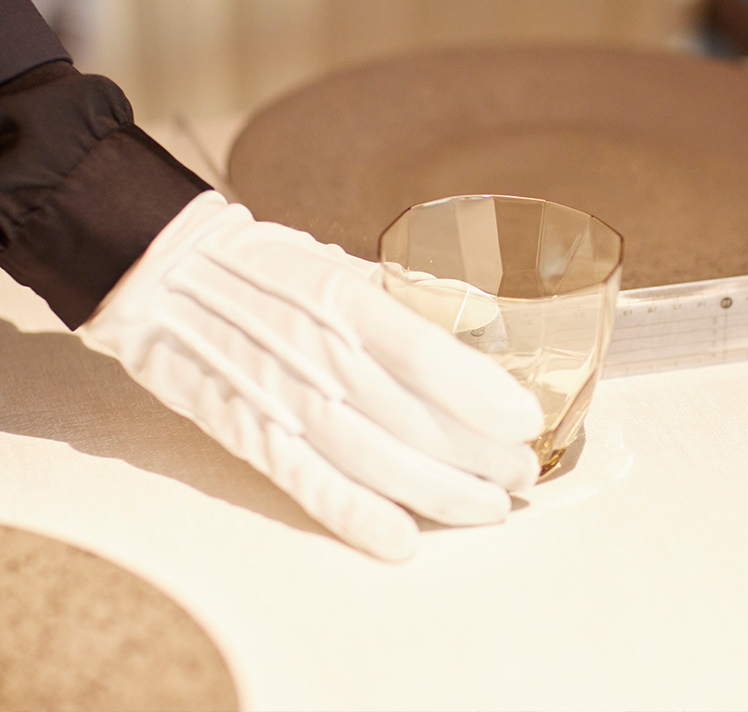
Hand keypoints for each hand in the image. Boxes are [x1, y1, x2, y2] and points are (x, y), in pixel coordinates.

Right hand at [78, 191, 542, 559]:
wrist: (166, 276)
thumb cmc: (269, 270)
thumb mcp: (343, 263)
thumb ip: (410, 296)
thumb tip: (485, 322)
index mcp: (344, 297)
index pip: (424, 350)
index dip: (480, 392)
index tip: (526, 421)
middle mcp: (316, 349)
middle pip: (410, 416)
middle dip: (478, 455)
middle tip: (523, 475)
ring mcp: (279, 396)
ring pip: (370, 457)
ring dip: (437, 492)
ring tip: (490, 508)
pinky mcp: (248, 432)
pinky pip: (306, 482)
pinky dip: (353, 514)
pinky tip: (402, 540)